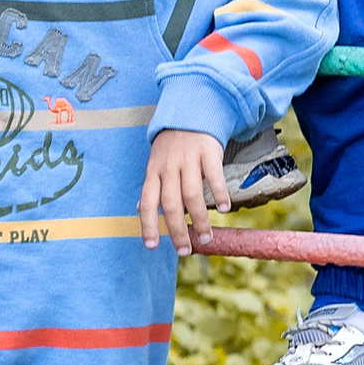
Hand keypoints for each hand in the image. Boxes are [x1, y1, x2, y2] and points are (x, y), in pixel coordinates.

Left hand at [139, 129, 225, 251]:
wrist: (191, 113)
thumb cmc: (172, 146)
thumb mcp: (156, 164)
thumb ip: (151, 187)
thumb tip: (140, 210)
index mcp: (153, 172)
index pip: (148, 203)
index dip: (148, 225)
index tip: (152, 246)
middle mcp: (168, 167)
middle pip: (171, 203)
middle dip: (177, 231)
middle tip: (185, 250)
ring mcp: (188, 159)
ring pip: (192, 194)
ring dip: (199, 219)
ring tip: (205, 237)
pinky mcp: (208, 152)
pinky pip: (213, 176)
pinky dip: (219, 193)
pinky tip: (223, 209)